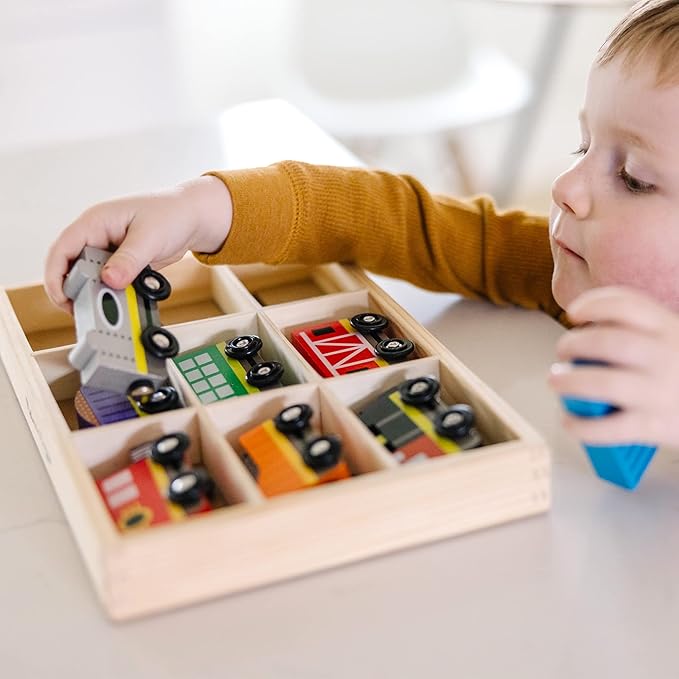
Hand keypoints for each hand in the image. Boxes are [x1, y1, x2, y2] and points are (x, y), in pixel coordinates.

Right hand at [44, 175, 232, 312]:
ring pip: (91, 278)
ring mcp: (109, 251)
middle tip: (88, 310)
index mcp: (95, 222)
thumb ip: (129, 260)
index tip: (63, 298)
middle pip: (72, 268)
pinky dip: (113, 293)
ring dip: (97, 294)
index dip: (56, 275)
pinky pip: (110, 282)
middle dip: (76, 290)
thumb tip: (110, 280)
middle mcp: (97, 237)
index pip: (62, 249)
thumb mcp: (150, 237)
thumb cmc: (172, 213)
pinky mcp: (122, 264)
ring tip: (109, 308)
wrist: (194, 217)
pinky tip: (123, 302)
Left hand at [548, 285, 678, 446]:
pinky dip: (582, 424)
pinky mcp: (655, 426)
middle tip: (563, 352)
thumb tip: (586, 337)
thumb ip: (643, 333)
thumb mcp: (676, 340)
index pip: (628, 305)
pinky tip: (569, 420)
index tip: (574, 312)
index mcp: (671, 330)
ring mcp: (661, 392)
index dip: (594, 304)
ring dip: (570, 382)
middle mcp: (667, 357)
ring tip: (556, 381)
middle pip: (610, 343)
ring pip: (604, 384)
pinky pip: (610, 427)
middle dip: (574, 344)